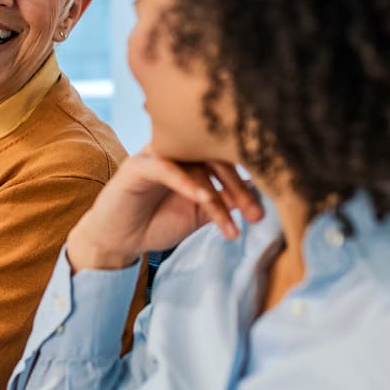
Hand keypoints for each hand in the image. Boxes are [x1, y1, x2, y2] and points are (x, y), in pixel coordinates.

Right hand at [66, 147, 262, 271]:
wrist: (118, 240)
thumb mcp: (199, 214)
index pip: (228, 157)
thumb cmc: (156, 222)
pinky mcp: (137, 166)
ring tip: (231, 222)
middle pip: (215, 156)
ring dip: (216, 192)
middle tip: (255, 215)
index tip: (270, 205)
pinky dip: (187, 183)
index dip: (251, 178)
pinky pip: (165, 168)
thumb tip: (261, 193)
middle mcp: (176, 150)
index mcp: (193, 156)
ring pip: (194, 164)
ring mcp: (156, 155)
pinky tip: (203, 200)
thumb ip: (225, 201)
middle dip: (239, 187)